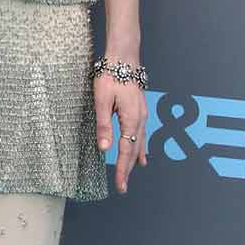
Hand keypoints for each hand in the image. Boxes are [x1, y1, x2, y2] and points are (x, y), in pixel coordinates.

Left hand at [93, 75, 147, 193]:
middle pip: (134, 150)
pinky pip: (141, 133)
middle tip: (122, 187)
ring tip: (132, 172)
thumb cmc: (111, 76)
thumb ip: (104, 125)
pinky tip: (141, 152)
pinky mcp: (140, 109)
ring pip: (139, 142)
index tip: (120, 185)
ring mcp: (142, 114)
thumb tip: (104, 149)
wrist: (124, 57)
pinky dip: (140, 146)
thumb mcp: (102, 101)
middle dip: (127, 169)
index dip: (122, 169)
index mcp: (131, 119)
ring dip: (134, 159)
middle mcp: (140, 119)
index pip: (125, 150)